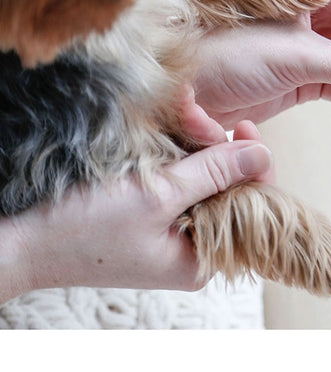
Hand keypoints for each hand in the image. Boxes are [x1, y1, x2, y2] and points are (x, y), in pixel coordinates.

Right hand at [0, 106, 273, 303]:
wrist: (22, 239)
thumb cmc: (83, 229)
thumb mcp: (156, 196)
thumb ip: (213, 173)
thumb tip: (262, 154)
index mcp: (202, 258)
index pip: (252, 208)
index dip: (255, 166)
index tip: (246, 128)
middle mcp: (193, 247)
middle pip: (228, 189)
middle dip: (219, 148)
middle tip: (201, 115)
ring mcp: (173, 230)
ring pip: (204, 180)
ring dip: (196, 146)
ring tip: (185, 115)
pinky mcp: (154, 215)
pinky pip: (180, 181)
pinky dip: (178, 155)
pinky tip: (171, 134)